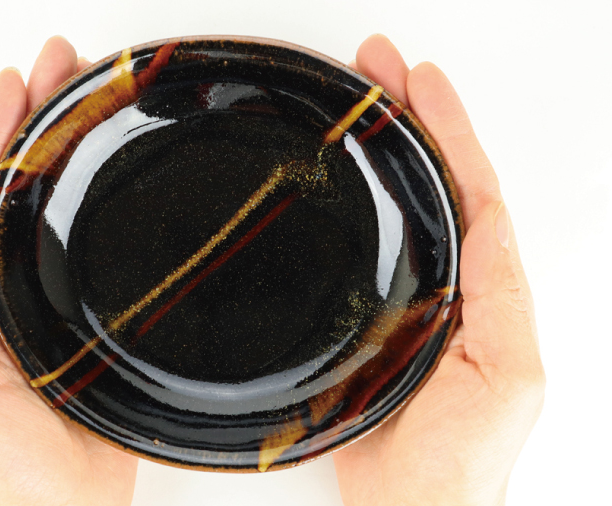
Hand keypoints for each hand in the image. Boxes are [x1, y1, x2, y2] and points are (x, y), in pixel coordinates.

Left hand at [0, 37, 137, 505]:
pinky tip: (115, 174)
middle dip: (37, 122)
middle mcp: (13, 287)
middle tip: (62, 65)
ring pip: (62, 210)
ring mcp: (58, 298)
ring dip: (71, 151)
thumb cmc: (0, 466)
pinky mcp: (100, 317)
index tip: (14, 86)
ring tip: (90, 97)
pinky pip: (100, 250)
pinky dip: (103, 205)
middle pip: (23, 188)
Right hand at [332, 35, 544, 505]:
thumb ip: (500, 298)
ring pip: (401, 206)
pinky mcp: (368, 314)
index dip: (449, 131)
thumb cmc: (460, 458)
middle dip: (411, 119)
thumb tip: (491, 223)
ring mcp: (407, 294)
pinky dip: (360, 201)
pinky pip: (367, 244)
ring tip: (360, 102)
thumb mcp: (509, 376)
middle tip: (377, 67)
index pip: (472, 190)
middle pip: (435, 182)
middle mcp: (449, 281)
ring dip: (385, 150)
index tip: (419, 82)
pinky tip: (342, 175)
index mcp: (485, 287)